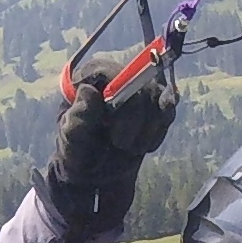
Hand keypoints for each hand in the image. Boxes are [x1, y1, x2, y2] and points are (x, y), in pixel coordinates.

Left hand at [61, 63, 179, 172]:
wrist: (95, 172)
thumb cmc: (79, 151)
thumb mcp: (72, 138)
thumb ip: (79, 116)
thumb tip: (88, 90)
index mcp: (90, 76)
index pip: (111, 70)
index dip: (117, 96)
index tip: (107, 124)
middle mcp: (117, 73)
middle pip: (141, 79)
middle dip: (136, 117)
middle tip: (120, 144)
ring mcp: (140, 86)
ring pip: (160, 94)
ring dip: (149, 128)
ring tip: (130, 148)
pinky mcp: (156, 102)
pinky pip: (169, 109)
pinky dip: (159, 131)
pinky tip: (144, 145)